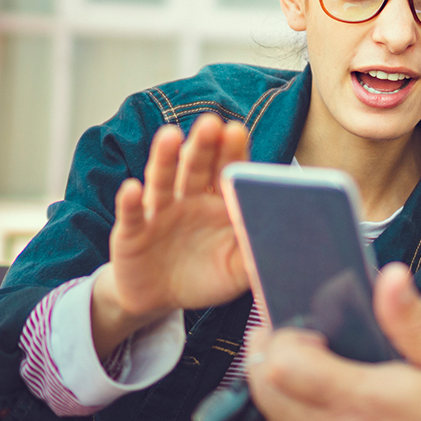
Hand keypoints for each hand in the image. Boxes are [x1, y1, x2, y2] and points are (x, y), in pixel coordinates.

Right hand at [92, 113, 249, 357]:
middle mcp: (189, 198)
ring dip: (165, 158)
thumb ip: (259, 254)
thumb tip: (289, 246)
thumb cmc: (205, 275)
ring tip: (170, 136)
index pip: (227, 169)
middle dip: (204, 145)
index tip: (237, 131)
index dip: (232, 151)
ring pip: (163, 180)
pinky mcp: (132, 231)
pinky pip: (132, 215)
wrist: (159, 297)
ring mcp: (159, 212)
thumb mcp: (237, 268)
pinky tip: (132, 188)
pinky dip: (130, 202)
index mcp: (219, 201)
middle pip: (196, 166)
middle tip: (211, 123)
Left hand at [247, 263, 420, 420]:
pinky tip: (319, 411)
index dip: (282, 338)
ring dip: (280, 394)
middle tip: (297, 342)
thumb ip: (412, 320)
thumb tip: (391, 279)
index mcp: (363, 402)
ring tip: (311, 376)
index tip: (304, 328)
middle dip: (271, 358)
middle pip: (266, 391)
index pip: (284, 365)